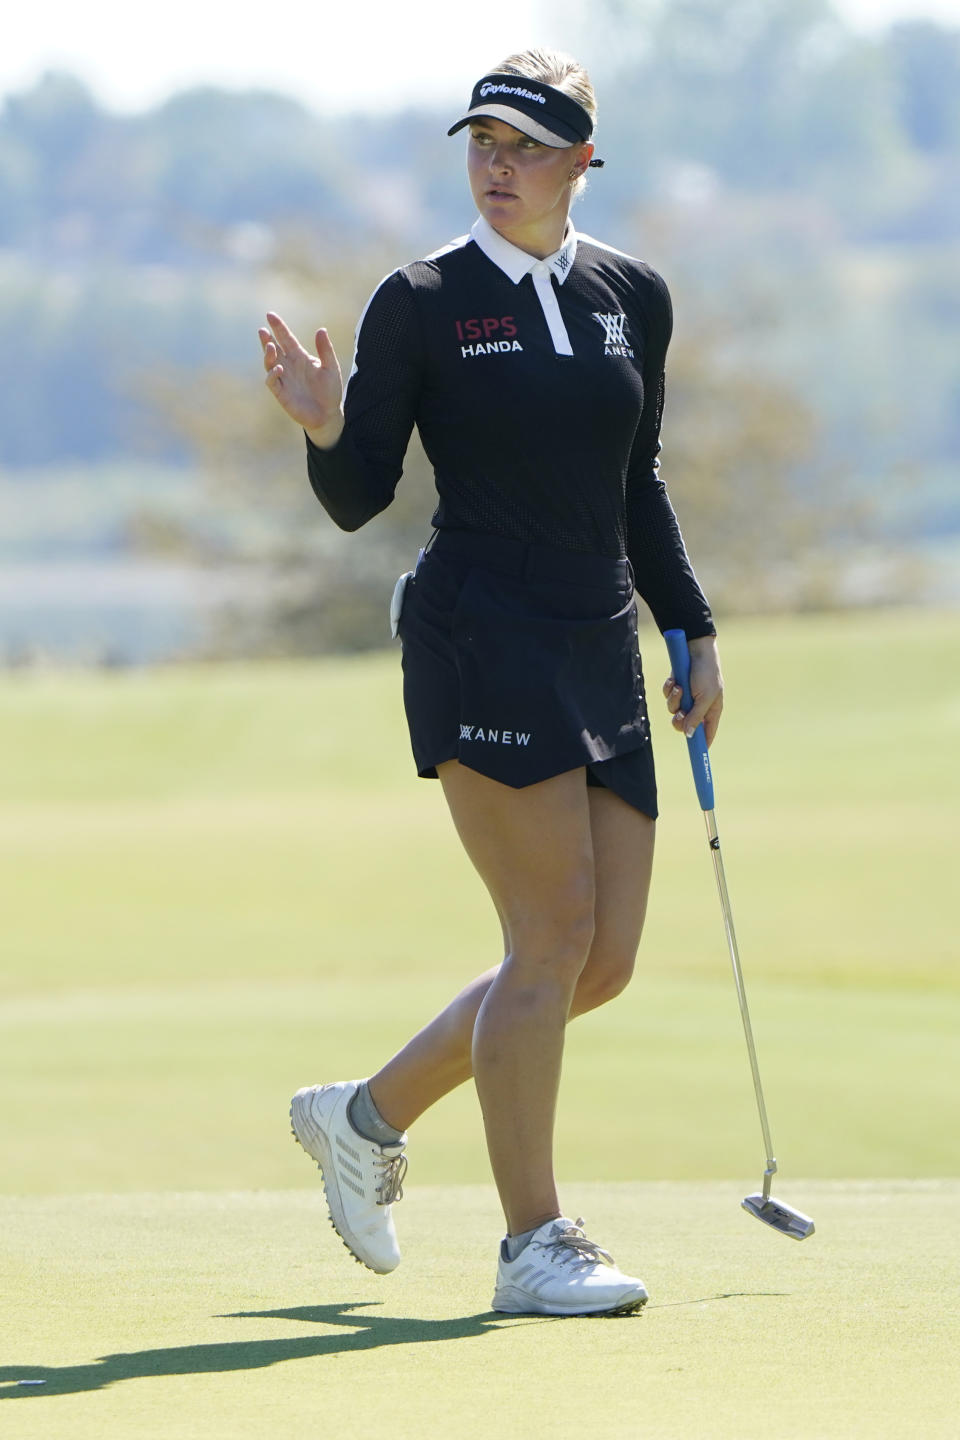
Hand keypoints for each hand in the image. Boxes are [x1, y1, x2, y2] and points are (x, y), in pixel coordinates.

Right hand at [258, 311, 344, 446]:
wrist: (328, 415)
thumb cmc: (330, 391)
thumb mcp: (331, 368)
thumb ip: (326, 350)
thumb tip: (321, 329)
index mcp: (300, 357)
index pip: (286, 338)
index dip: (278, 327)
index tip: (270, 315)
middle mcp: (289, 365)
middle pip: (274, 349)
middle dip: (267, 339)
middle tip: (262, 330)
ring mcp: (284, 379)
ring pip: (269, 363)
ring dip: (268, 355)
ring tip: (270, 346)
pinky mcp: (281, 393)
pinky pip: (272, 381)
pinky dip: (273, 374)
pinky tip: (279, 369)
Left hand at [662, 635, 723, 746]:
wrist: (694, 648)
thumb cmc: (706, 672)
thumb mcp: (704, 697)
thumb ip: (696, 717)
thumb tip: (688, 736)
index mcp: (712, 710)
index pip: (707, 734)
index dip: (702, 745)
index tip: (697, 757)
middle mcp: (699, 706)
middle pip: (684, 725)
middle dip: (679, 720)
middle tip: (679, 713)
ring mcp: (687, 697)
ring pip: (673, 710)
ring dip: (673, 699)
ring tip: (679, 687)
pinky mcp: (677, 687)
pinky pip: (668, 696)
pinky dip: (669, 689)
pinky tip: (674, 679)